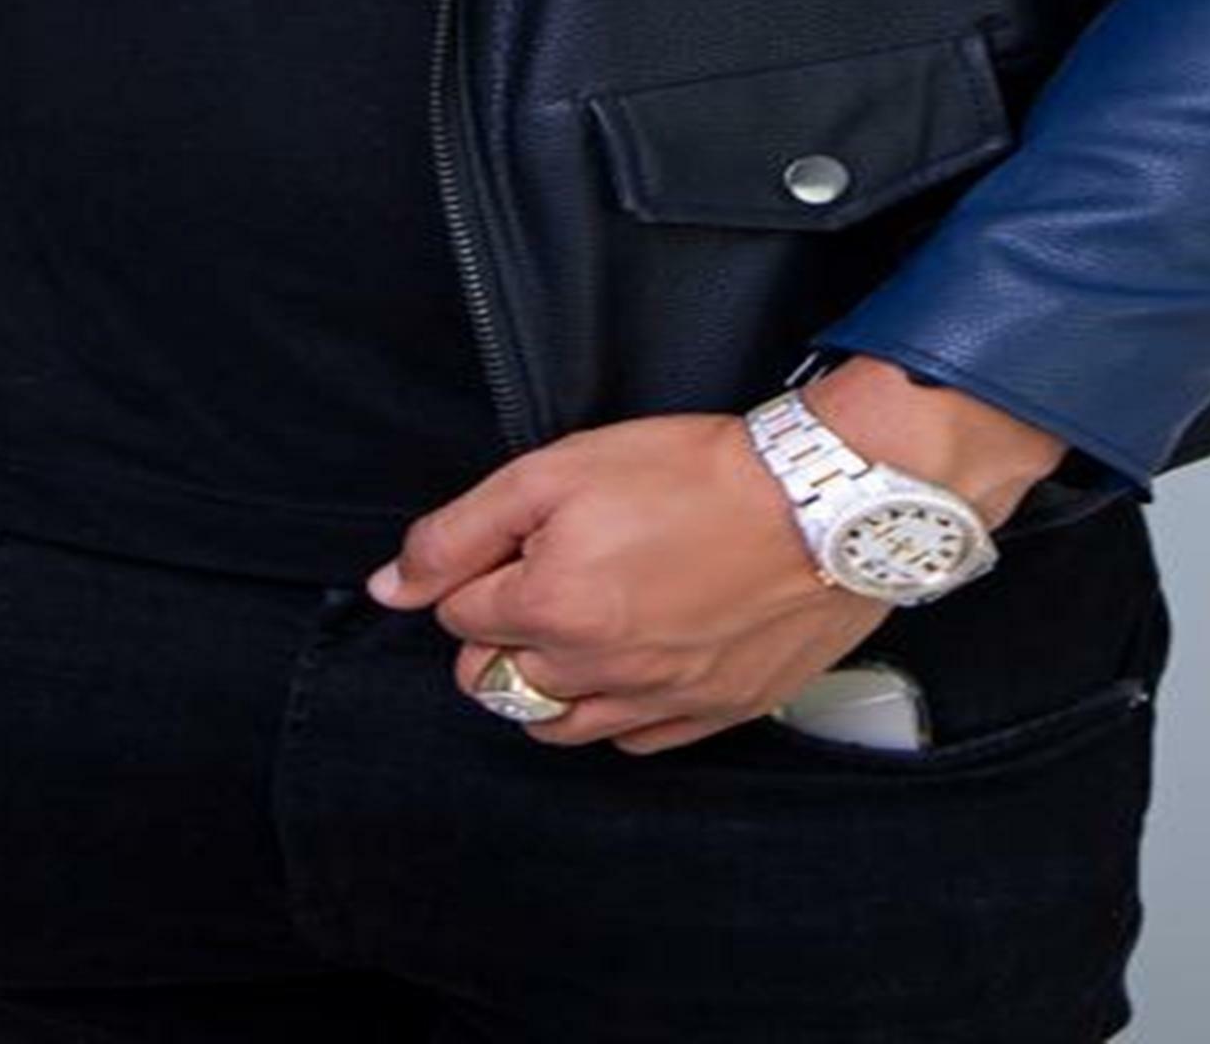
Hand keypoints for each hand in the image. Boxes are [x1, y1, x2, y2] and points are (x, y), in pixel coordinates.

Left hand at [363, 410, 892, 755]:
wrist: (817, 501)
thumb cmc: (695, 472)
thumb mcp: (558, 468)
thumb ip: (461, 530)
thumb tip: (392, 586)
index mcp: (549, 608)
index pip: (459, 615)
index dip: (480, 569)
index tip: (521, 539)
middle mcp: (594, 671)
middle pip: (496, 682)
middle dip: (500, 635)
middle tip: (546, 579)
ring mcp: (654, 701)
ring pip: (555, 725)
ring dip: (546, 682)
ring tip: (580, 623)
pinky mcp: (709, 713)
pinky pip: (631, 741)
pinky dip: (615, 710)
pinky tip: (632, 660)